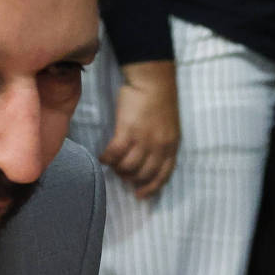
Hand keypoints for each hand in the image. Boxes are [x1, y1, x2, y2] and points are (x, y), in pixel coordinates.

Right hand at [102, 61, 179, 198]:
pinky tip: (103, 157)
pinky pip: (114, 154)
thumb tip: (149, 159)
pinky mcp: (127, 131)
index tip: (140, 194)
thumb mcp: (170, 126)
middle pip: (143, 173)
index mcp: (172, 145)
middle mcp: (159, 146)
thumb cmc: (159, 100)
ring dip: (118, 168)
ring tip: (112, 163)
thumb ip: (162, 143)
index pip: (163, 175)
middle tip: (121, 174)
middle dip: (130, 178)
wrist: (153, 80)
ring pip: (128, 166)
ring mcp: (144, 140)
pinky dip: (107, 159)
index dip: (151, 187)